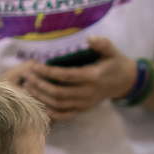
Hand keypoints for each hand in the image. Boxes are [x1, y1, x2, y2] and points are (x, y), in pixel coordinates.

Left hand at [11, 37, 134, 120]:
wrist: (125, 82)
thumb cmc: (115, 63)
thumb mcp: (111, 50)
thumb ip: (101, 43)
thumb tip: (89, 38)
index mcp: (93, 77)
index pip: (66, 76)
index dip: (49, 72)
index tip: (35, 65)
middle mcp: (88, 93)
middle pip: (59, 93)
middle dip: (40, 85)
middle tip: (27, 76)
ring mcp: (85, 104)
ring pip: (59, 105)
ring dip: (41, 98)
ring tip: (29, 87)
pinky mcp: (83, 110)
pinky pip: (64, 115)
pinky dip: (50, 112)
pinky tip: (39, 103)